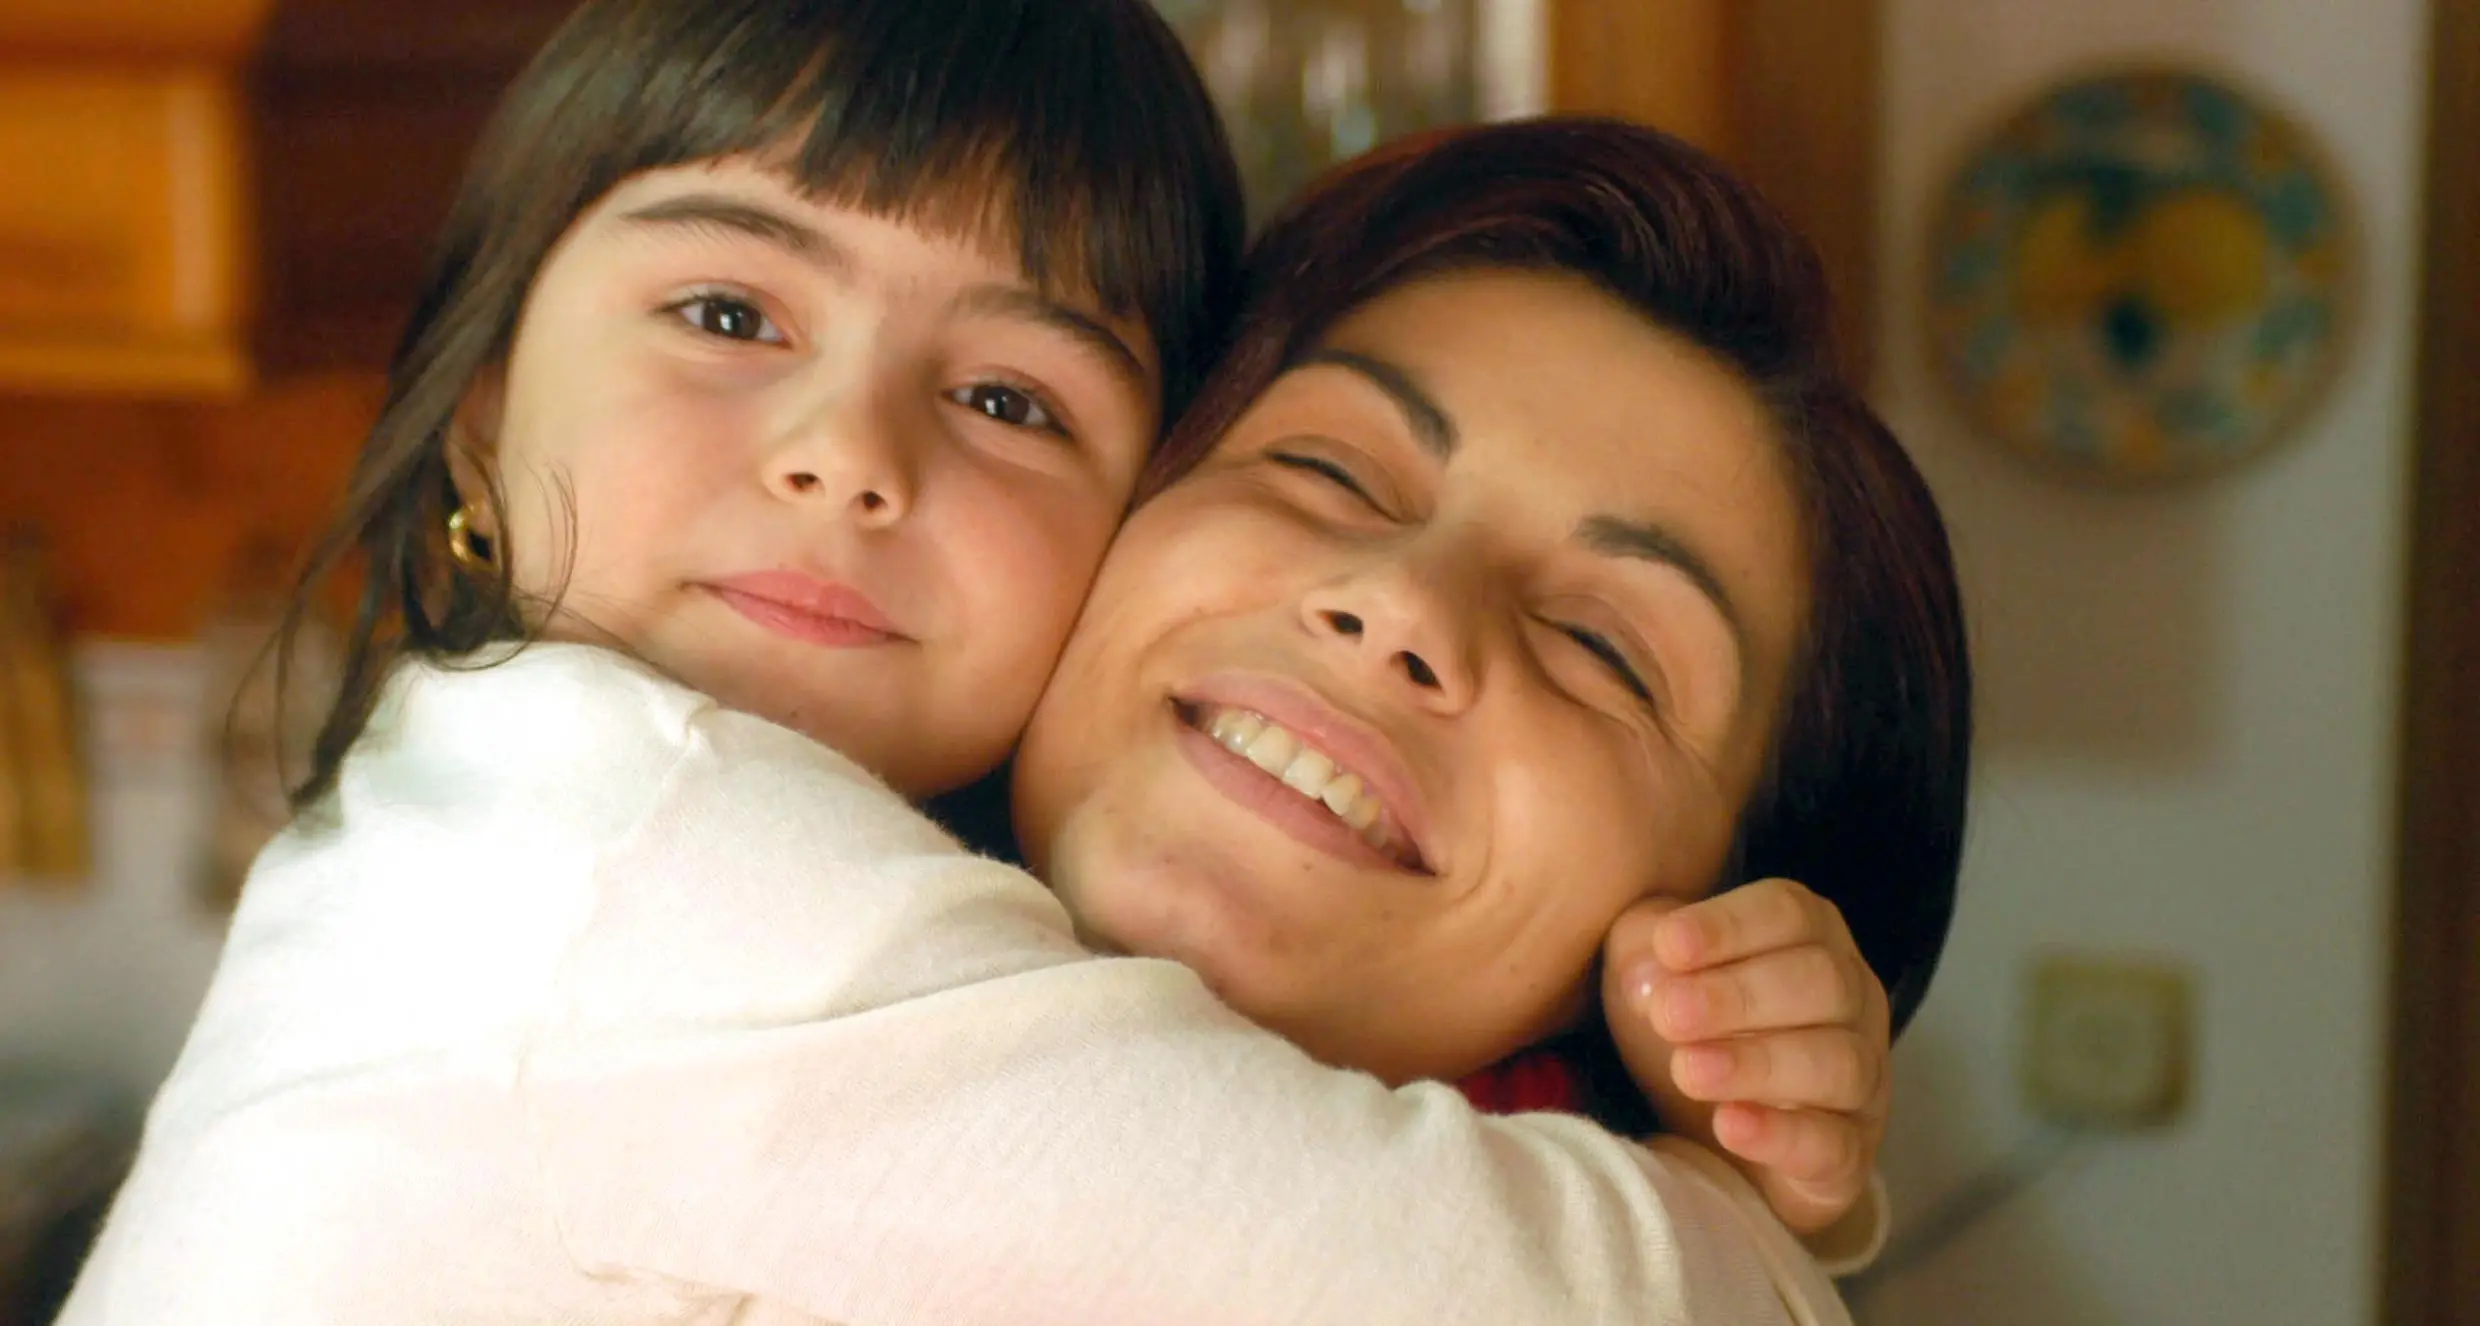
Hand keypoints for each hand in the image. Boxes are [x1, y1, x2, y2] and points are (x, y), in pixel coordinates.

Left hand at [1599, 879, 1890, 1233]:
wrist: (1705, 1135)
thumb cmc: (1690, 1029)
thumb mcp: (1653, 975)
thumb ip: (1643, 951)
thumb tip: (1649, 970)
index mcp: (1810, 939)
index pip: (1791, 913)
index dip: (1731, 925)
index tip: (1669, 946)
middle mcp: (1852, 1002)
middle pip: (1822, 981)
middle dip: (1740, 995)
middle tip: (1669, 1014)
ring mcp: (1862, 1080)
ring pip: (1839, 1062)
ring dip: (1758, 1063)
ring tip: (1689, 1069)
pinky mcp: (1849, 1154)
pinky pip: (1834, 1143)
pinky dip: (1782, 1134)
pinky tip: (1729, 1125)